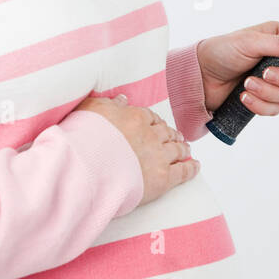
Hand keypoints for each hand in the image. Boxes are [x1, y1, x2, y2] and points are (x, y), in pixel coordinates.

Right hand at [72, 94, 199, 203]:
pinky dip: (191, 169)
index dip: (155, 121)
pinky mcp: (162, 179)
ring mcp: (158, 157)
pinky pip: (183, 172)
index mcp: (134, 118)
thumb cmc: (83, 141)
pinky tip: (195, 167)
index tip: (157, 124)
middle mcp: (150, 135)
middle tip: (176, 136)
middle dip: (172, 134)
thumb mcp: (91, 110)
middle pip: (166, 132)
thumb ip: (109, 104)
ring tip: (186, 149)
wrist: (86, 168)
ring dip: (183, 148)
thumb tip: (123, 99)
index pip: (150, 117)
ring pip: (177, 149)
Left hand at [196, 21, 278, 116]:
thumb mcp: (251, 42)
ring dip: (269, 92)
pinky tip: (244, 97)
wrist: (199, 76)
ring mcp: (275, 82)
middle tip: (264, 73)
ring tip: (246, 84)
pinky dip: (260, 105)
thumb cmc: (221, 51)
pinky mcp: (265, 99)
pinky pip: (276, 109)